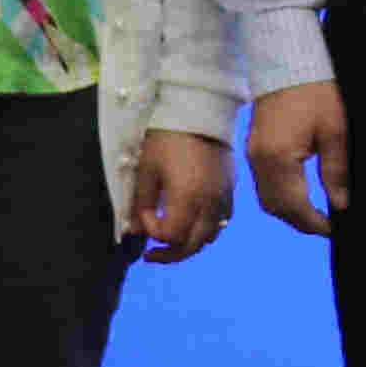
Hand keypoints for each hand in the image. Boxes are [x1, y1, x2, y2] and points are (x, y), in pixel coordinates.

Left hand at [126, 131, 229, 260]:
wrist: (200, 112)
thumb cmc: (167, 138)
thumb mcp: (146, 169)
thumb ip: (140, 203)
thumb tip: (136, 230)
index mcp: (187, 197)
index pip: (171, 235)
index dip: (153, 233)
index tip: (143, 215)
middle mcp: (209, 203)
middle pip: (192, 245)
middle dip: (169, 253)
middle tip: (151, 254)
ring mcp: (223, 198)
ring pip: (209, 238)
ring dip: (188, 244)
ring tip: (171, 241)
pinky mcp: (230, 191)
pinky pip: (220, 223)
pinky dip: (204, 231)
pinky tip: (191, 223)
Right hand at [247, 84, 346, 234]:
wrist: (286, 64)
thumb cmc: (314, 92)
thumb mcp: (335, 132)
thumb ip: (335, 171)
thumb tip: (340, 203)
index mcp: (278, 157)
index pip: (293, 205)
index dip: (313, 222)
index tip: (332, 229)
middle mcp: (259, 161)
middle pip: (275, 207)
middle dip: (299, 222)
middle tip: (325, 226)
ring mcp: (252, 155)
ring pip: (266, 199)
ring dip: (288, 212)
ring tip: (314, 215)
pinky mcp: (253, 149)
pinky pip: (262, 184)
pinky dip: (279, 197)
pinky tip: (298, 196)